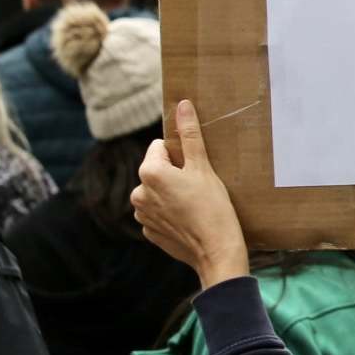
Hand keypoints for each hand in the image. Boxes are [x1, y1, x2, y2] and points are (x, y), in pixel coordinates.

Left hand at [131, 100, 250, 289]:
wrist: (216, 250)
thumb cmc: (212, 206)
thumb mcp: (203, 166)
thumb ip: (189, 134)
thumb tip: (182, 105)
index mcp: (149, 173)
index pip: (160, 147)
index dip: (180, 155)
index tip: (196, 169)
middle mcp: (138, 193)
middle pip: (157, 169)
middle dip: (174, 173)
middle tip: (198, 186)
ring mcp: (142, 215)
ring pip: (157, 190)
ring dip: (171, 192)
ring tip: (194, 203)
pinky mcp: (149, 232)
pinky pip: (158, 212)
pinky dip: (171, 212)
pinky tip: (189, 218)